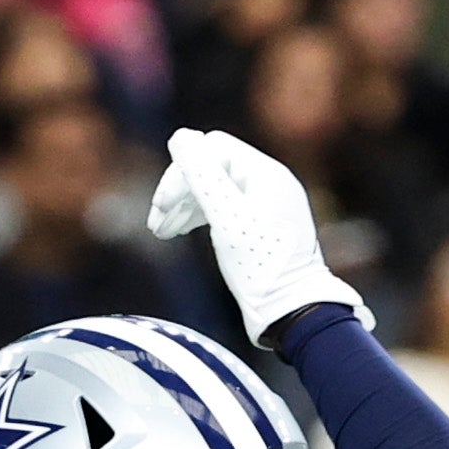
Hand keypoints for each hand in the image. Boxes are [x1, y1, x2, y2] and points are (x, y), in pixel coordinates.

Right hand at [146, 127, 369, 346]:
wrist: (293, 312)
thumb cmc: (262, 268)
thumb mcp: (226, 219)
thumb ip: (203, 176)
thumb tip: (181, 137)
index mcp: (265, 173)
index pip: (212, 149)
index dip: (181, 171)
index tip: (161, 206)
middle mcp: (269, 182)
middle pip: (212, 168)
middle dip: (180, 191)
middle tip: (156, 223)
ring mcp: (267, 204)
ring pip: (216, 189)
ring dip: (185, 205)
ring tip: (162, 231)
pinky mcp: (261, 226)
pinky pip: (225, 208)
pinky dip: (200, 217)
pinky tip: (182, 231)